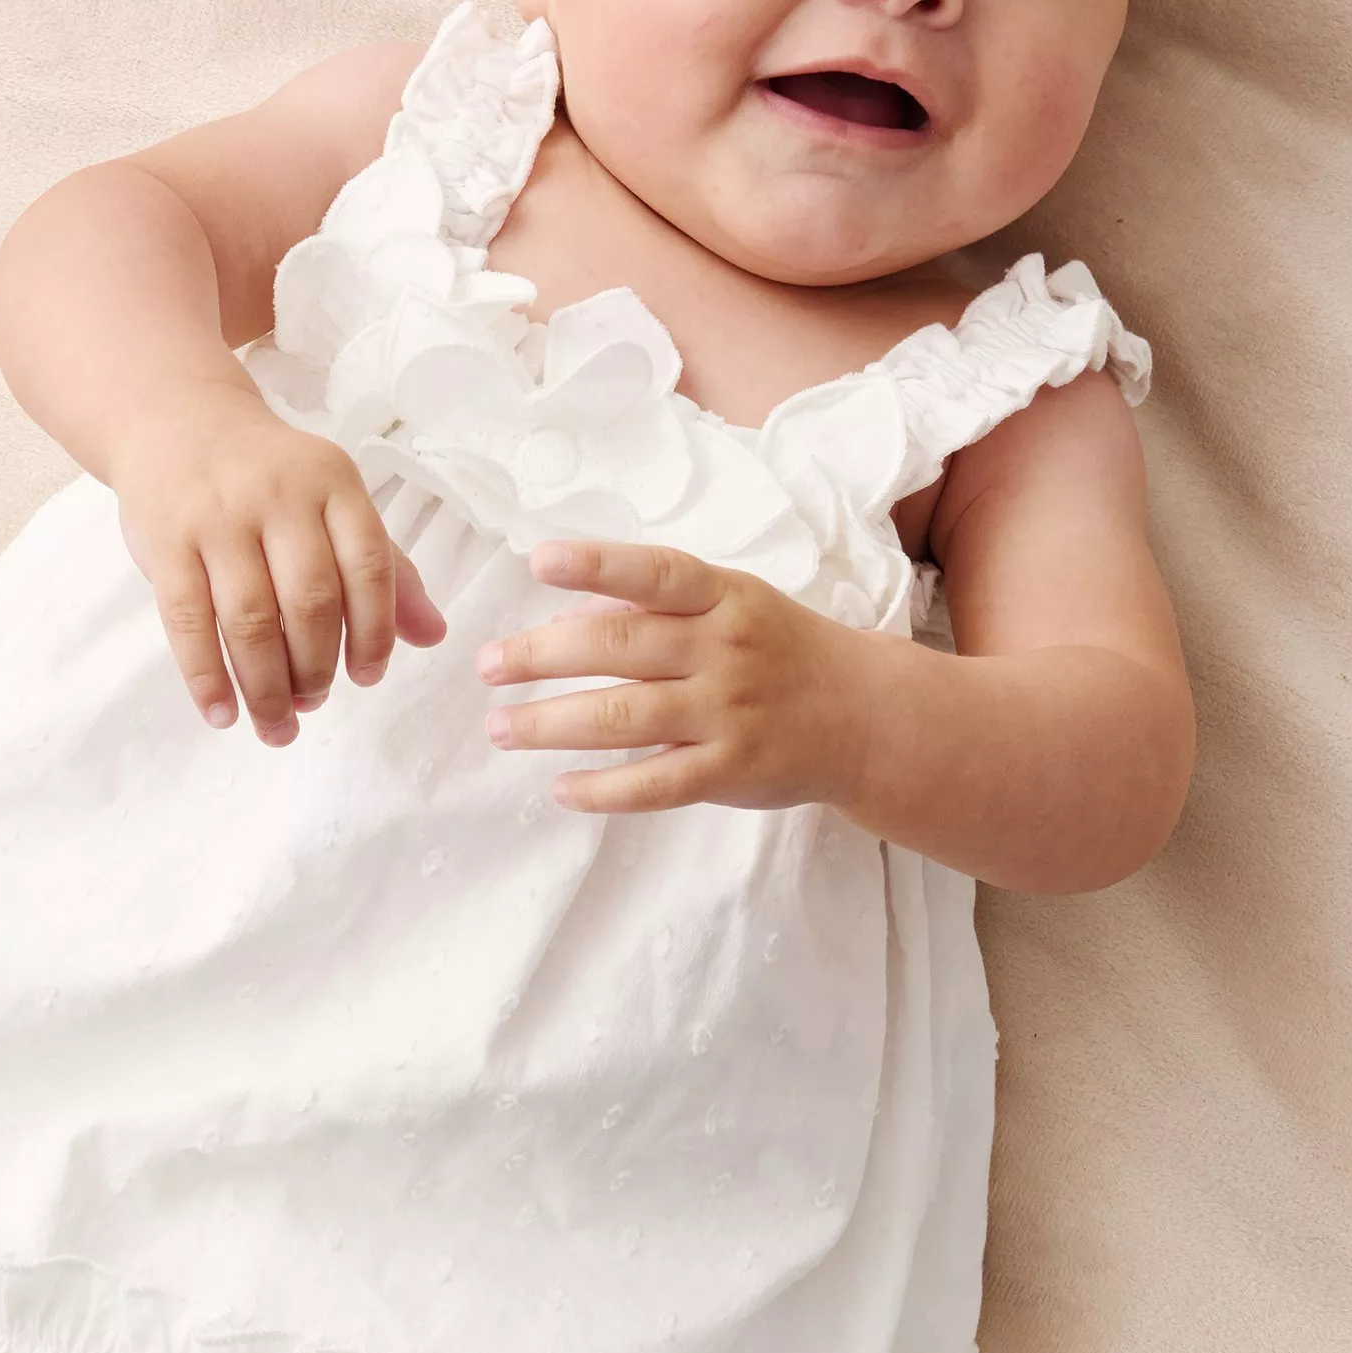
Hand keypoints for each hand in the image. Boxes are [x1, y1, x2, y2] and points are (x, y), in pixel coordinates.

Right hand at [113, 391, 445, 742]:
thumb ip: (385, 567)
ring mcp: (216, 518)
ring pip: (250, 619)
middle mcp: (277, 495)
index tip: (367, 677)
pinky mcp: (165, 541)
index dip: (375, 633)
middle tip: (314, 703)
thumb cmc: (268, 477)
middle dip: (317, 669)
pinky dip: (207, 678)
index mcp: (332, 483)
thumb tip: (434, 635)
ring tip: (277, 722)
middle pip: (310, 601)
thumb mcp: (334, 502)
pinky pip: (188, 622)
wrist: (176, 421)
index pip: (369, 567)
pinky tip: (222, 713)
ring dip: (266, 687)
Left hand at [476, 538, 878, 813]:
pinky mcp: (731, 771)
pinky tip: (560, 789)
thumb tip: (566, 615)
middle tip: (486, 667)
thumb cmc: (781, 649)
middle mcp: (725, 649)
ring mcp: (728, 713)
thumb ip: (655, 605)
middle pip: (619, 645)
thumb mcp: (732, 605)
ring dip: (551, 724)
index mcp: (724, 597)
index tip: (537, 562)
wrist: (865, 715)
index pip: (655, 573)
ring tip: (501, 728)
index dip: (596, 563)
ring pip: (624, 716)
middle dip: (541, 656)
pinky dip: (603, 790)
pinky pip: (655, 784)